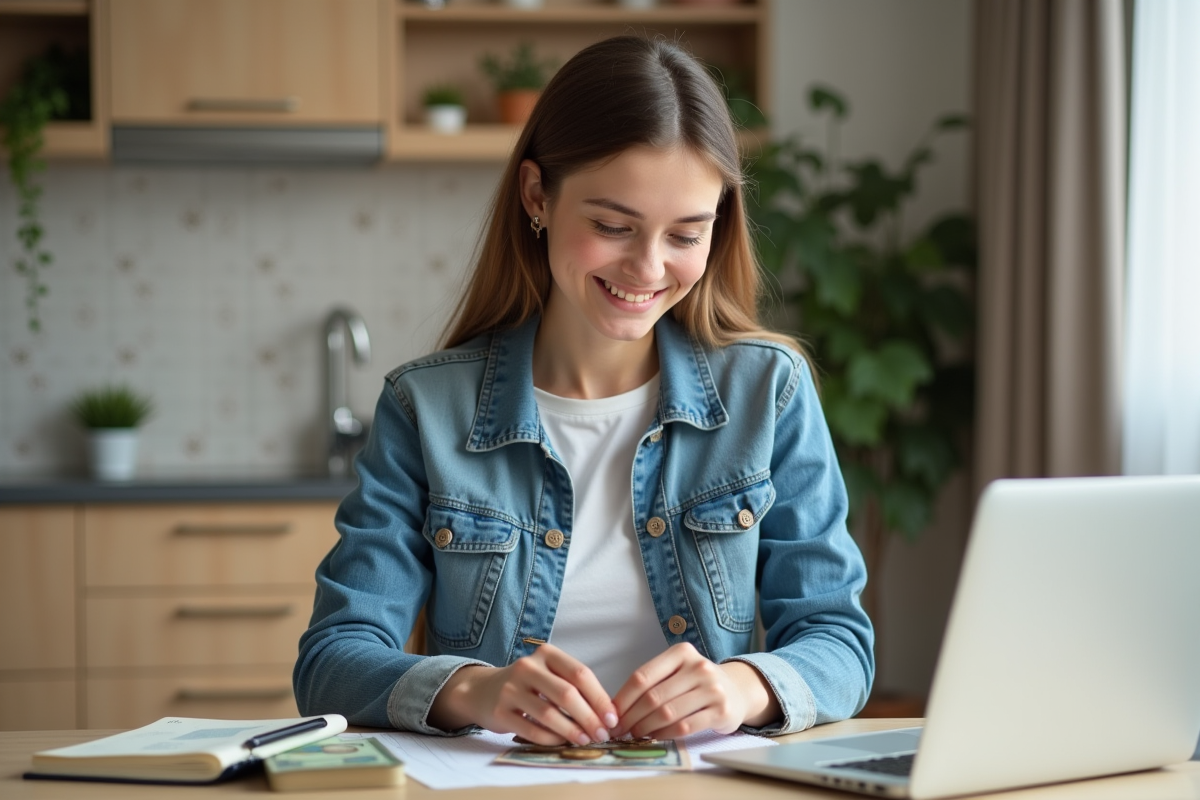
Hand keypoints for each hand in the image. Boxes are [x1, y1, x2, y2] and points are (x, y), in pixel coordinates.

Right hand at [428, 644, 617, 745]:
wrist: (483, 690)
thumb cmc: (528, 685)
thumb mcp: (550, 674)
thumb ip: (575, 687)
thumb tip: (607, 714)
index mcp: (546, 653)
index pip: (580, 674)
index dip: (600, 698)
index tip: (613, 718)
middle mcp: (527, 667)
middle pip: (567, 694)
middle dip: (589, 717)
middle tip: (602, 734)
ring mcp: (511, 688)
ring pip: (549, 713)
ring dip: (572, 731)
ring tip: (585, 741)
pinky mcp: (500, 711)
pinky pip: (531, 729)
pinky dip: (551, 739)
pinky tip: (562, 743)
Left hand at [611, 643, 779, 738]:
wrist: (737, 691)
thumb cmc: (697, 682)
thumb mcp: (677, 672)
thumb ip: (652, 683)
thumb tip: (615, 706)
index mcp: (682, 652)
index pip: (643, 676)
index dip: (623, 698)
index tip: (610, 714)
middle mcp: (699, 667)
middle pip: (653, 696)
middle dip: (631, 717)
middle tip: (619, 730)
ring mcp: (713, 689)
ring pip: (668, 713)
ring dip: (646, 728)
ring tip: (635, 734)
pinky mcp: (722, 711)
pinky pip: (685, 726)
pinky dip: (665, 734)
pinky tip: (655, 737)